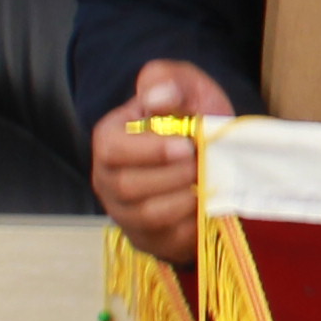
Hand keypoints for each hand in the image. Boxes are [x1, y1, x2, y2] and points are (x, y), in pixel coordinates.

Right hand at [86, 61, 233, 257]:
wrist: (211, 152)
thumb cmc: (191, 117)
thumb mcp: (184, 87)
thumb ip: (167, 81)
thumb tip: (158, 97)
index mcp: (109, 139)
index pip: (112, 149)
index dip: (149, 150)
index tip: (186, 146)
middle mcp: (108, 179)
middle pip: (128, 186)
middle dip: (172, 176)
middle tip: (202, 164)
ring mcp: (125, 212)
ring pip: (148, 215)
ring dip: (183, 198)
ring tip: (205, 182)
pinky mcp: (148, 237)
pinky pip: (168, 238)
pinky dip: (192, 223)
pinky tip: (207, 204)